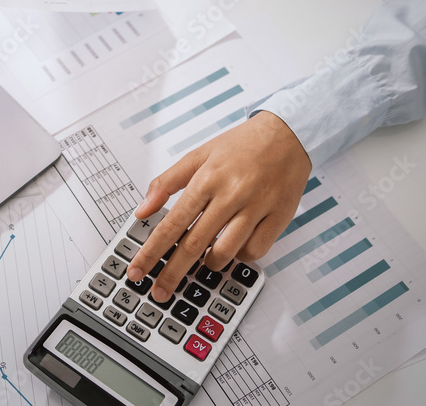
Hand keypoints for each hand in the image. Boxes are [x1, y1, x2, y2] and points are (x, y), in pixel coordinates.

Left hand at [126, 111, 310, 301]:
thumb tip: (143, 210)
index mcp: (207, 178)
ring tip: (203, 261)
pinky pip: (254, 252)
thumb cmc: (241, 145)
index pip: (172, 223)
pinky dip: (240, 256)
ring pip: (225, 253)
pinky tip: (234, 247)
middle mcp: (231, 194)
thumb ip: (167, 182)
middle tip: (159, 291)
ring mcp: (256, 208)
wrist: (287, 134)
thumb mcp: (198, 155)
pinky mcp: (278, 218)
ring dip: (209, 264)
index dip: (152, 251)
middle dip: (172, 272)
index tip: (138, 270)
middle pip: (194, 244)